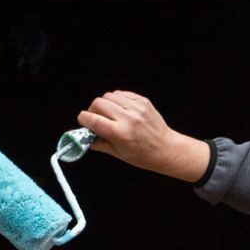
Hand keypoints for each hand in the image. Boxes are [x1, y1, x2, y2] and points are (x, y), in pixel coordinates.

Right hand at [77, 91, 211, 182]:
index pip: (93, 119)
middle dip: (92, 110)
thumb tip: (83, 137)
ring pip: (109, 95)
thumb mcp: (118, 154)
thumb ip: (99, 143)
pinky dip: (116, 100)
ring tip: (109, 114)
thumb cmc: (142, 155)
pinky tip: (120, 110)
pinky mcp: (143, 101)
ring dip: (104, 104)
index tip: (84, 122)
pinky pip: (122, 94)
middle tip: (96, 119)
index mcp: (120, 133)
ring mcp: (136, 108)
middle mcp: (127, 118)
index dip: (84, 119)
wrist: (166, 148)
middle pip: (98, 103)